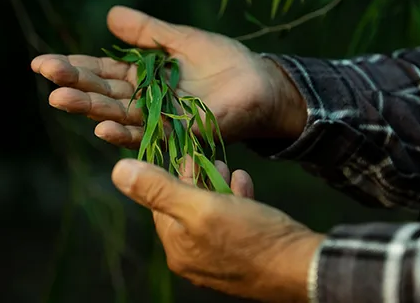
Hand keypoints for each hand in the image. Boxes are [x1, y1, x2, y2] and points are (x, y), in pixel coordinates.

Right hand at [31, 6, 305, 147]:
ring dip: (90, 109)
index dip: (75, 68)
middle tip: (44, 75)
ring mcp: (164, 120)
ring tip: (59, 99)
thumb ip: (148, 32)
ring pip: (120, 116)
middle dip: (74, 86)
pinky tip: (101, 129)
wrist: (262, 83)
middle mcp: (149, 102)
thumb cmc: (224, 62)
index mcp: (146, 79)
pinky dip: (125, 133)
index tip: (42, 62)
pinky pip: (151, 135)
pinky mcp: (184, 133)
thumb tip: (109, 14)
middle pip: (105, 95)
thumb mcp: (181, 39)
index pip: (104, 74)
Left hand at [111, 158, 323, 302]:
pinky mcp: (243, 256)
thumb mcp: (200, 206)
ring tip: (224, 167)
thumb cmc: (250, 236)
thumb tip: (117, 170)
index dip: (169, 175)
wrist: (302, 267)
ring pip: (210, 214)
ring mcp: (220, 259)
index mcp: (178, 248)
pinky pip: (232, 224)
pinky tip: (242, 183)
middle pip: (185, 209)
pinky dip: (235, 200)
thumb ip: (158, 189)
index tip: (182, 153)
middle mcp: (194, 258)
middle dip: (195, 179)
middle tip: (205, 157)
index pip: (160, 205)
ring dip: (215, 186)